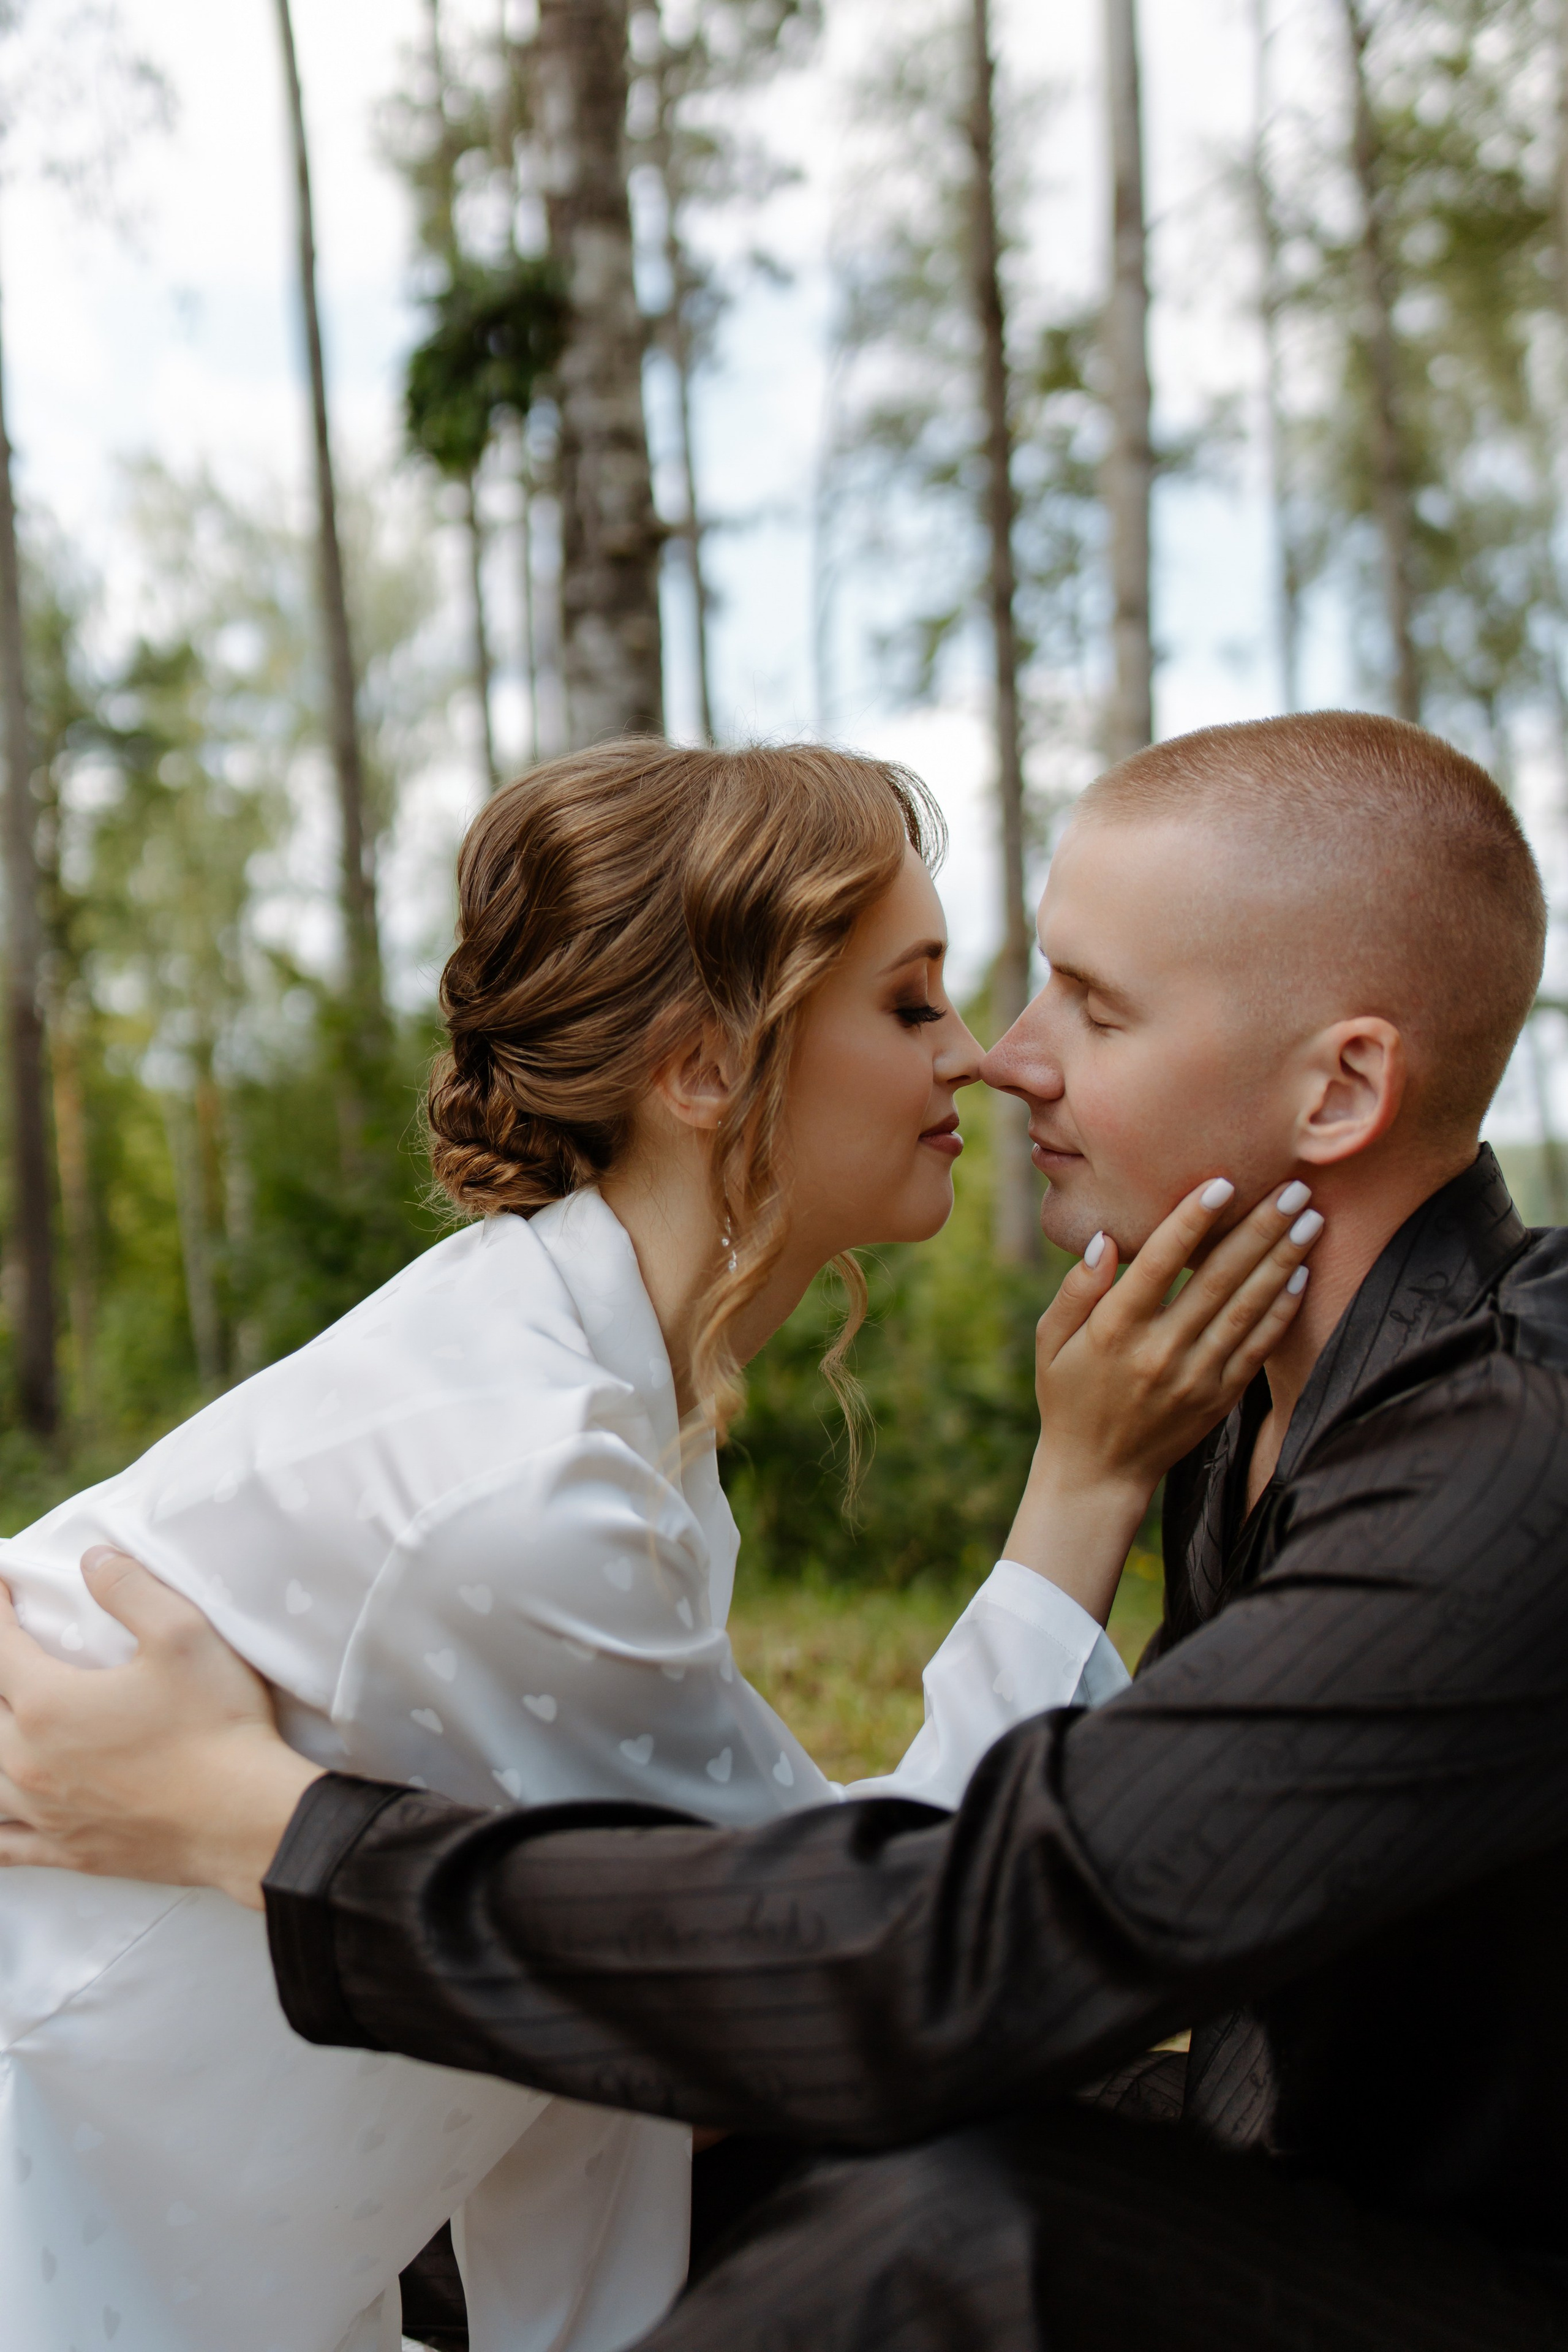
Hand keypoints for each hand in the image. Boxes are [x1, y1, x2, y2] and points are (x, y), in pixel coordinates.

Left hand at [0, 1548, 322, 1908]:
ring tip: (4, 1725)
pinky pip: (4, 1846)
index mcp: (48, 1703)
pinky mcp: (68, 1850)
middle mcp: (29, 1761)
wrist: (245, 1819)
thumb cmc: (217, 1725)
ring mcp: (45, 1812)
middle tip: (10, 1657)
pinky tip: (0, 1816)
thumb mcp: (183, 1634)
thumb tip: (92, 1559)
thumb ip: (129, 1588)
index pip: (0, 1646)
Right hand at [1003, 1178, 1321, 1618]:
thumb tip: (1106, 1241)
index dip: (1192, 1220)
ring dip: (1283, 1260)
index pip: (1160, 1263)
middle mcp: (1160, 1351)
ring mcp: (1196, 1377)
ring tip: (1310, 1219)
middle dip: (1259, 1228)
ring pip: (1248, 1308)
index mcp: (1115, 1330)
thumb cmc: (1068, 1396)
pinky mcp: (1219, 1398)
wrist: (1098, 1473)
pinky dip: (1281, 1311)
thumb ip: (1076, 1290)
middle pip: (1219, 1279)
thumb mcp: (1049, 1341)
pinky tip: (1300, 1275)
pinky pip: (1257, 1347)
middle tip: (1293, 1188)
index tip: (1223, 1183)